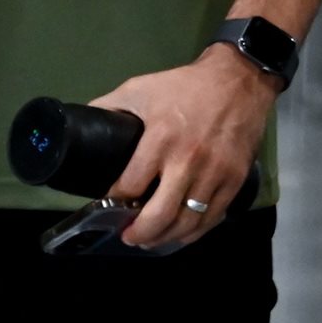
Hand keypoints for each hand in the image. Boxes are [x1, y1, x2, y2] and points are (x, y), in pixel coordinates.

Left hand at [90, 45, 277, 248]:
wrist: (236, 81)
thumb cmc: (183, 86)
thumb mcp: (140, 88)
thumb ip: (111, 105)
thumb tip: (84, 120)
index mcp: (159, 138)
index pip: (131, 184)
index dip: (116, 200)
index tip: (107, 206)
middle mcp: (186, 161)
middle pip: (160, 213)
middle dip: (139, 232)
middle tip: (127, 236)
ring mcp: (214, 174)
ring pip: (188, 222)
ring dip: (165, 238)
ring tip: (150, 241)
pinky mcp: (235, 181)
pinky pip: (213, 218)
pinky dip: (195, 232)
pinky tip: (181, 235)